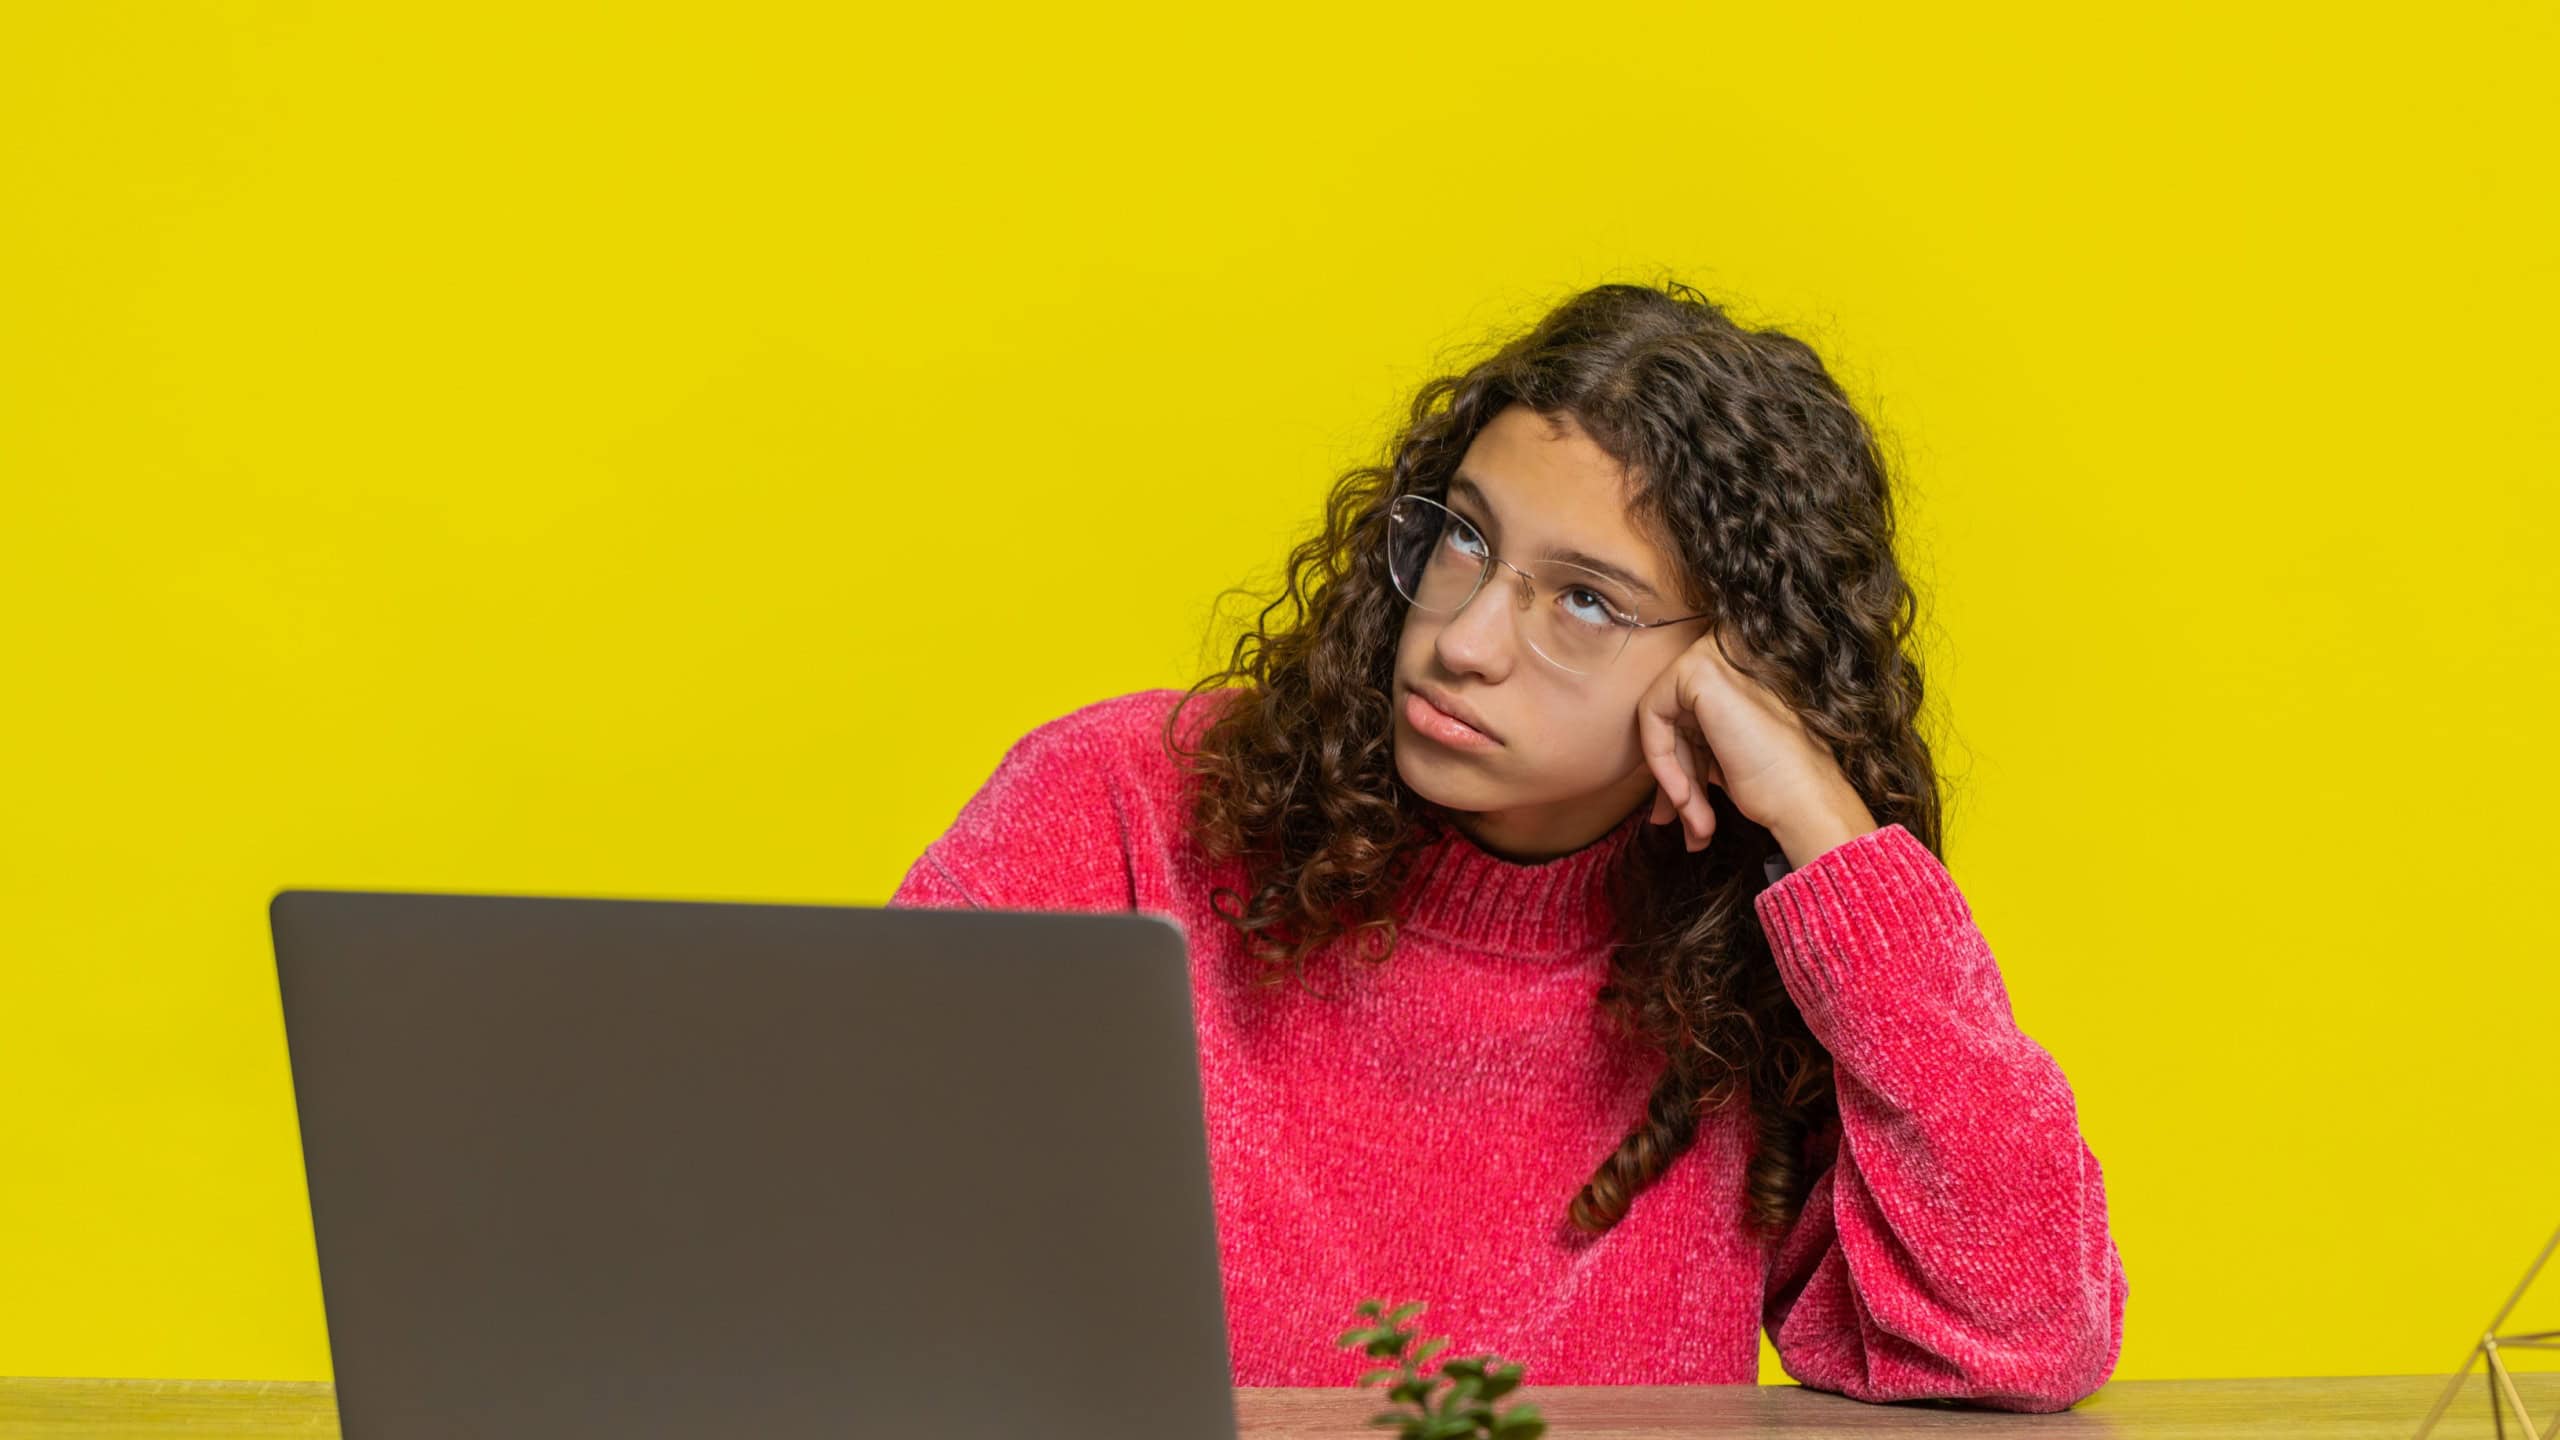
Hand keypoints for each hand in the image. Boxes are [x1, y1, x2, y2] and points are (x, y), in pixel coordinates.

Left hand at [1635, 626, 1878, 865]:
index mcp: (1735, 674)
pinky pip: (1652, 715)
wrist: (1805, 798)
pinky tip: (1684, 798)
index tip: (1687, 809)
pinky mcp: (1698, 669)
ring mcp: (1714, 655)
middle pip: (1673, 722)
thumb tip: (1659, 803)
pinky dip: (1661, 761)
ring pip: (1662, 724)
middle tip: (1691, 828)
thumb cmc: (1776, 785)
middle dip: (1678, 780)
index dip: (1682, 768)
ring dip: (1676, 783)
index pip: (1685, 718)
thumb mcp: (1722, 762)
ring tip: (1697, 827)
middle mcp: (1726, 655)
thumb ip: (1689, 756)